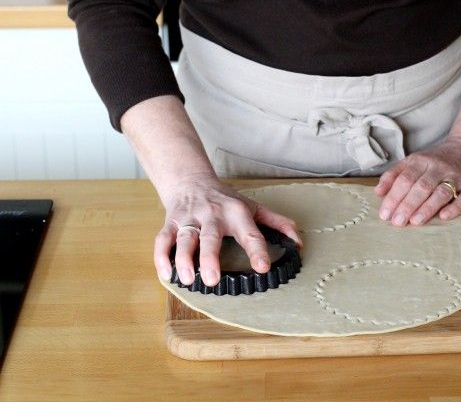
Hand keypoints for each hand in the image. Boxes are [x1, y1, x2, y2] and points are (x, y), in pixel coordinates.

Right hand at [153, 173, 300, 286]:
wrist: (192, 180)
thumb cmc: (226, 200)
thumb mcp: (254, 208)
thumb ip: (277, 224)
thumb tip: (298, 243)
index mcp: (237, 213)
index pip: (250, 233)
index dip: (257, 251)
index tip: (262, 268)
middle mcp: (212, 215)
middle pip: (210, 237)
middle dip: (210, 258)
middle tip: (212, 280)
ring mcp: (190, 219)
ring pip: (184, 239)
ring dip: (183, 259)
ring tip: (187, 280)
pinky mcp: (171, 223)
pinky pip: (163, 239)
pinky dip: (162, 257)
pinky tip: (166, 274)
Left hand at [374, 135, 460, 225]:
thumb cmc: (435, 161)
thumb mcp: (413, 161)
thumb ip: (394, 175)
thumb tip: (377, 192)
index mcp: (420, 161)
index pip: (404, 179)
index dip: (393, 197)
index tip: (384, 214)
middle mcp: (438, 167)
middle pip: (421, 186)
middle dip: (407, 205)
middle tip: (396, 222)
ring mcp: (455, 177)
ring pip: (441, 192)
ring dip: (427, 208)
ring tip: (415, 222)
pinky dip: (454, 208)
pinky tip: (444, 217)